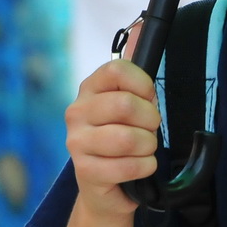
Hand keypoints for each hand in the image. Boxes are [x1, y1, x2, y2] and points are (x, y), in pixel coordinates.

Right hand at [65, 59, 162, 219]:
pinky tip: (142, 166)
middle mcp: (77, 112)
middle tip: (150, 129)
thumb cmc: (124, 137)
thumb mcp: (132, 108)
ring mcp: (77, 142)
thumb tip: (140, 41)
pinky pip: (128, 167)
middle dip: (150, 120)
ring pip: (127, 139)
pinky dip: (145, 167)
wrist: (104, 185)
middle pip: (125, 105)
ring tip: (145, 149)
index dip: (143, 84)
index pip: (117, 69)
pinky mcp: (84, 171)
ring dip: (148, 146)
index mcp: (90, 89)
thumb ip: (139, 86)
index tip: (148, 99)